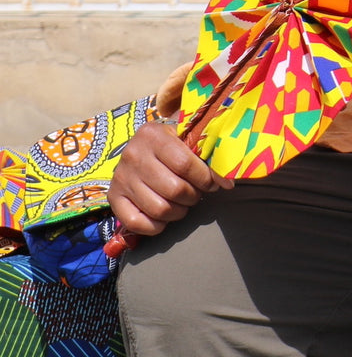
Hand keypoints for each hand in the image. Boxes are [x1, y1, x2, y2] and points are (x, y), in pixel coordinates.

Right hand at [107, 121, 231, 236]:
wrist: (142, 146)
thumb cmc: (174, 142)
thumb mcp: (188, 137)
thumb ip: (208, 153)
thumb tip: (229, 182)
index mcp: (153, 134)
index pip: (185, 164)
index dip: (204, 178)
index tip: (213, 183)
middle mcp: (133, 155)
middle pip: (174, 189)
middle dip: (193, 197)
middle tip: (197, 194)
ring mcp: (121, 177)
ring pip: (158, 209)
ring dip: (179, 212)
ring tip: (184, 204)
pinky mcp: (113, 198)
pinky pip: (136, 223)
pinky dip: (156, 226)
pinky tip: (165, 217)